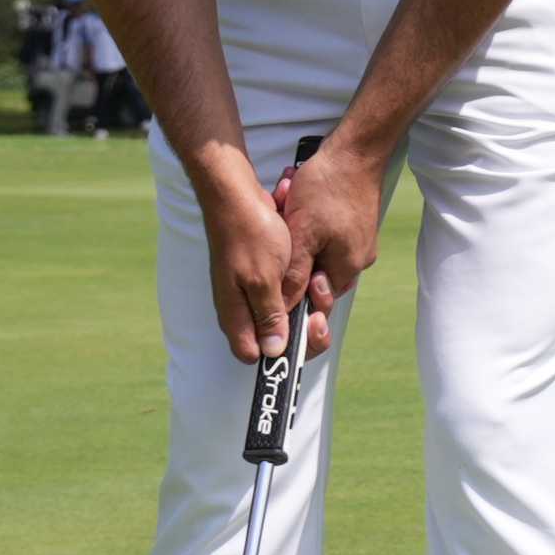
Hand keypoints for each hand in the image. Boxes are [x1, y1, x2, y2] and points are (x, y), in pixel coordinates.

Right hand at [193, 138, 317, 368]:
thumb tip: (273, 353)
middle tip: (318, 303)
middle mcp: (241, 310)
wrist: (237, 198)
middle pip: (276, 337)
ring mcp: (250, 294)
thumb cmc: (250, 236)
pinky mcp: (261, 278)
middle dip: (303, 323)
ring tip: (316, 282)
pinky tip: (312, 272)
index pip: (258, 356)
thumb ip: (269, 316)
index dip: (286, 354)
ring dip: (304, 301)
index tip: (308, 329)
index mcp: (237, 317)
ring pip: (284, 314)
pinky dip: (299, 284)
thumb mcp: (265, 279)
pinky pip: (284, 292)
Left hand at [274, 130, 395, 313]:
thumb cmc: (328, 188)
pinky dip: (306, 219)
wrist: (356, 150)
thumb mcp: (301, 234)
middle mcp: (356, 259)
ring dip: (295, 231)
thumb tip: (284, 309)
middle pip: (313, 273)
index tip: (279, 267)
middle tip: (282, 219)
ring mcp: (356, 241)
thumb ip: (293, 276)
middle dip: (291, 250)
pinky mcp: (352, 224)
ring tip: (287, 201)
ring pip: (314, 249)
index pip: (316, 300)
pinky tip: (295, 197)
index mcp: (346, 267)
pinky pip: (322, 233)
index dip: (293, 289)